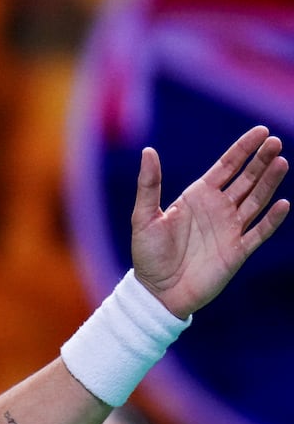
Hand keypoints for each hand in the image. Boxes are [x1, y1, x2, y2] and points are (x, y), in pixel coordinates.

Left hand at [131, 126, 288, 317]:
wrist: (157, 291)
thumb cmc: (148, 254)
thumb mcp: (144, 217)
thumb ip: (149, 185)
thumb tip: (148, 151)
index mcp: (198, 196)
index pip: (227, 166)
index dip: (244, 149)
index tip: (260, 132)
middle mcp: (219, 208)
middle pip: (246, 179)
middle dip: (261, 161)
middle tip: (275, 142)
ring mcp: (231, 228)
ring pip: (257, 200)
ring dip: (270, 182)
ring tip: (281, 162)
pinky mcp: (238, 250)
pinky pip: (259, 232)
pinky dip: (271, 219)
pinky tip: (283, 203)